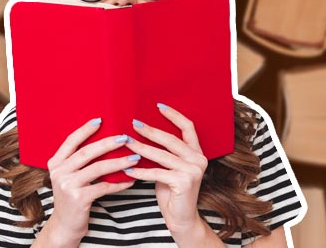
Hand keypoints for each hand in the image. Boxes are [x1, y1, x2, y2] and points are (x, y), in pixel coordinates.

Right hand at [42, 118, 139, 245]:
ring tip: (135, 157)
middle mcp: (59, 172)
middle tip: (126, 138)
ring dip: (119, 162)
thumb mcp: (70, 176)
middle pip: (87, 152)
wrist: (65, 225)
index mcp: (56, 163)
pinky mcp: (78, 199)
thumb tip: (106, 140)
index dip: (85, 130)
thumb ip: (79, 161)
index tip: (100, 119)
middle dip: (108, 143)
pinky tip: (132, 180)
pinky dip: (120, 183)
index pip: (71, 141)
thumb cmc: (73, 196)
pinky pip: (104, 187)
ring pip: (98, 168)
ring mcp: (67, 186)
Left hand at [125, 103, 208, 237]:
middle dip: (151, 130)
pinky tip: (128, 168)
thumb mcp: (169, 169)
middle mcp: (198, 159)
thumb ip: (163, 154)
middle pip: (171, 139)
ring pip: (162, 155)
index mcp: (197, 153)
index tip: (158, 106)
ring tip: (126, 143)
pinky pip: (157, 172)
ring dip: (141, 148)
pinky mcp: (184, 181)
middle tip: (134, 124)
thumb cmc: (173, 194)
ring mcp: (193, 170)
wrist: (182, 219)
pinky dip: (141, 171)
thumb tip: (141, 136)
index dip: (174, 115)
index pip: (188, 127)